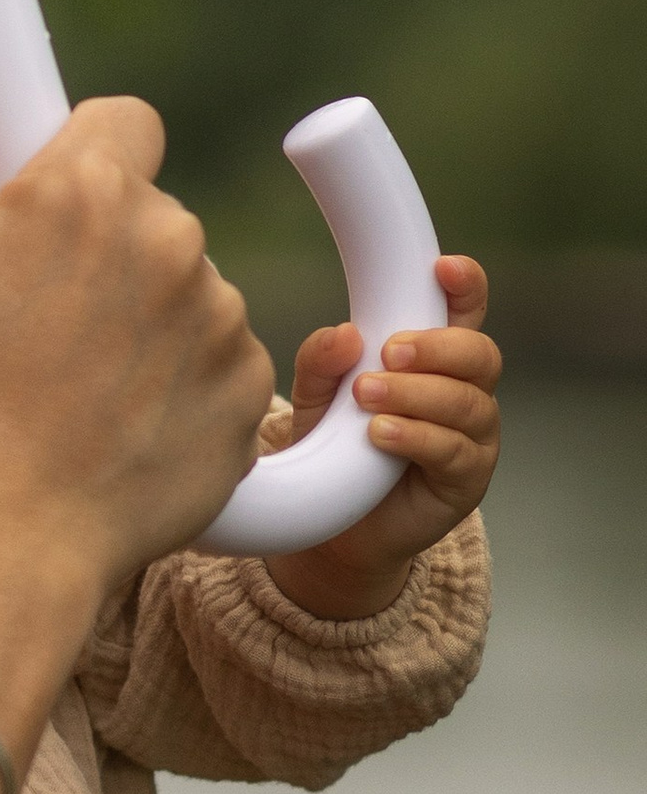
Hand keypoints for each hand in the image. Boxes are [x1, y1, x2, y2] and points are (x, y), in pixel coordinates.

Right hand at [0, 107, 275, 605]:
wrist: (8, 521)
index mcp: (87, 189)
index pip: (126, 121)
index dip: (92, 155)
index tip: (69, 196)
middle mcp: (170, 237)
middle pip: (153, 215)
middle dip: (111, 251)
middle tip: (51, 318)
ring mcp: (219, 314)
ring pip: (188, 291)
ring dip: (148, 322)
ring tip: (82, 385)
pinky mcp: (248, 386)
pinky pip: (217, 361)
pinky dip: (179, 383)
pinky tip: (122, 421)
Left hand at [261, 254, 502, 621]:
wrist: (334, 526)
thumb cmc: (334, 445)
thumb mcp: (315, 397)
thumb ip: (323, 363)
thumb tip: (344, 335)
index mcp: (436, 357)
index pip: (464, 311)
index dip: (466, 285)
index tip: (442, 267)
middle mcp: (465, 391)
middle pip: (479, 353)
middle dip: (436, 347)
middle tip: (388, 351)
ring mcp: (472, 436)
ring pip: (468, 402)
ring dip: (417, 393)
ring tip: (367, 396)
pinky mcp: (466, 479)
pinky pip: (454, 451)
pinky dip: (417, 437)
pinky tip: (380, 434)